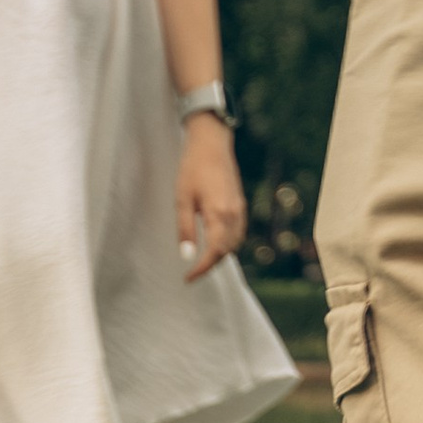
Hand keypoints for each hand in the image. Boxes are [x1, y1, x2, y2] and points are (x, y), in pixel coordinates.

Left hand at [176, 115, 244, 283]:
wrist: (211, 144)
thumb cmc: (193, 168)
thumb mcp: (182, 200)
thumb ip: (186, 230)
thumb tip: (187, 256)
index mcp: (219, 214)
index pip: (214, 252)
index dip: (202, 269)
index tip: (188, 278)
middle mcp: (234, 215)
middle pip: (226, 251)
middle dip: (210, 265)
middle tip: (192, 273)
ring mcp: (239, 210)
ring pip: (234, 243)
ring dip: (219, 256)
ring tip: (201, 261)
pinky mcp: (240, 205)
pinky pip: (237, 233)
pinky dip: (227, 244)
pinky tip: (214, 243)